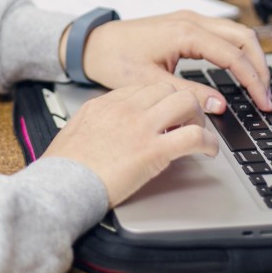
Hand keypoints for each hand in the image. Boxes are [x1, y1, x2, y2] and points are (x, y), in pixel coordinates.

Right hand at [42, 83, 217, 206]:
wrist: (62, 184)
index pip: (144, 89)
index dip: (160, 101)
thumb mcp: (73, 131)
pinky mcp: (154, 151)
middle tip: (186, 122)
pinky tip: (209, 151)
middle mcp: (125, 109)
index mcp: (104, 103)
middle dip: (182, 103)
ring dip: (198, 118)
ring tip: (199, 134)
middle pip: (168, 89)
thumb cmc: (63, 166)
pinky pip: (194, 137)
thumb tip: (103, 125)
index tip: (164, 113)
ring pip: (186, 103)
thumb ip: (93, 122)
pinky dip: (209, 143)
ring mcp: (141, 127)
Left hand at [67, 11, 271, 112]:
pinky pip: (222, 33)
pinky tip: (240, 70)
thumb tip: (220, 105)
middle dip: (261, 66)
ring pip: (236, 32)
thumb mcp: (152, 82)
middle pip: (244, 37)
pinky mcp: (185, 24)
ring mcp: (189, 19)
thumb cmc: (115, 59)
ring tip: (259, 85)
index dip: (253, 81)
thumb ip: (189, 94)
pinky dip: (237, 50)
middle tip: (267, 95)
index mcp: (185, 32)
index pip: (234, 56)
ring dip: (251, 56)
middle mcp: (191, 20)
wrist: (94, 44)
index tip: (264, 102)